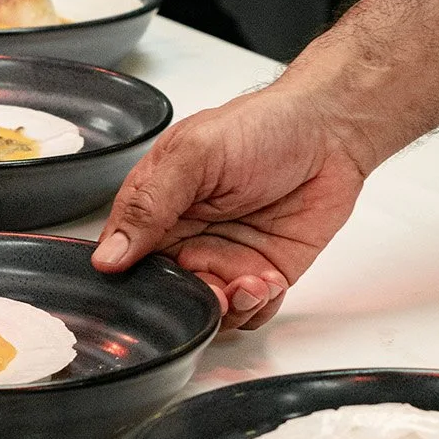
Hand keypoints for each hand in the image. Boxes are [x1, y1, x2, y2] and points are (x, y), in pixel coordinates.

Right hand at [91, 83, 374, 328]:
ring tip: (248, 283)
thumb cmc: (261, 127)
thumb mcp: (194, 154)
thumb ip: (149, 204)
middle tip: (212, 289)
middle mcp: (188, 237)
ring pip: (210, 311)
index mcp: (158, 207)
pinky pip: (251, 311)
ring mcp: (226, 258)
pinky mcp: (265, 272)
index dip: (132, 280)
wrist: (328, 131)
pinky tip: (268, 281)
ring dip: (227, 309)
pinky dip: (257, 308)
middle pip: (169, 293)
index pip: (125, 257)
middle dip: (188, 301)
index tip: (150, 288)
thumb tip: (109, 254)